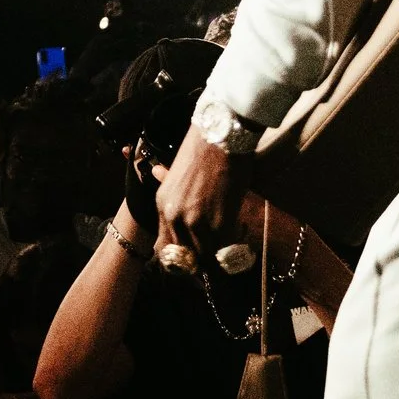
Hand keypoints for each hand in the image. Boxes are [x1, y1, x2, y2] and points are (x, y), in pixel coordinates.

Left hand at [153, 125, 245, 262]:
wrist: (221, 136)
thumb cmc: (201, 150)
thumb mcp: (176, 172)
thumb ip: (169, 187)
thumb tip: (158, 175)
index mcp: (162, 205)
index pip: (164, 249)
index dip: (180, 260)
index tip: (193, 260)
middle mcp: (175, 218)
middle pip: (184, 259)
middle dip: (199, 263)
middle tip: (214, 258)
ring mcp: (196, 223)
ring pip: (205, 257)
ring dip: (218, 256)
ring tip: (230, 241)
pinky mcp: (219, 223)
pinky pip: (225, 248)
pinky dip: (234, 244)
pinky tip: (240, 229)